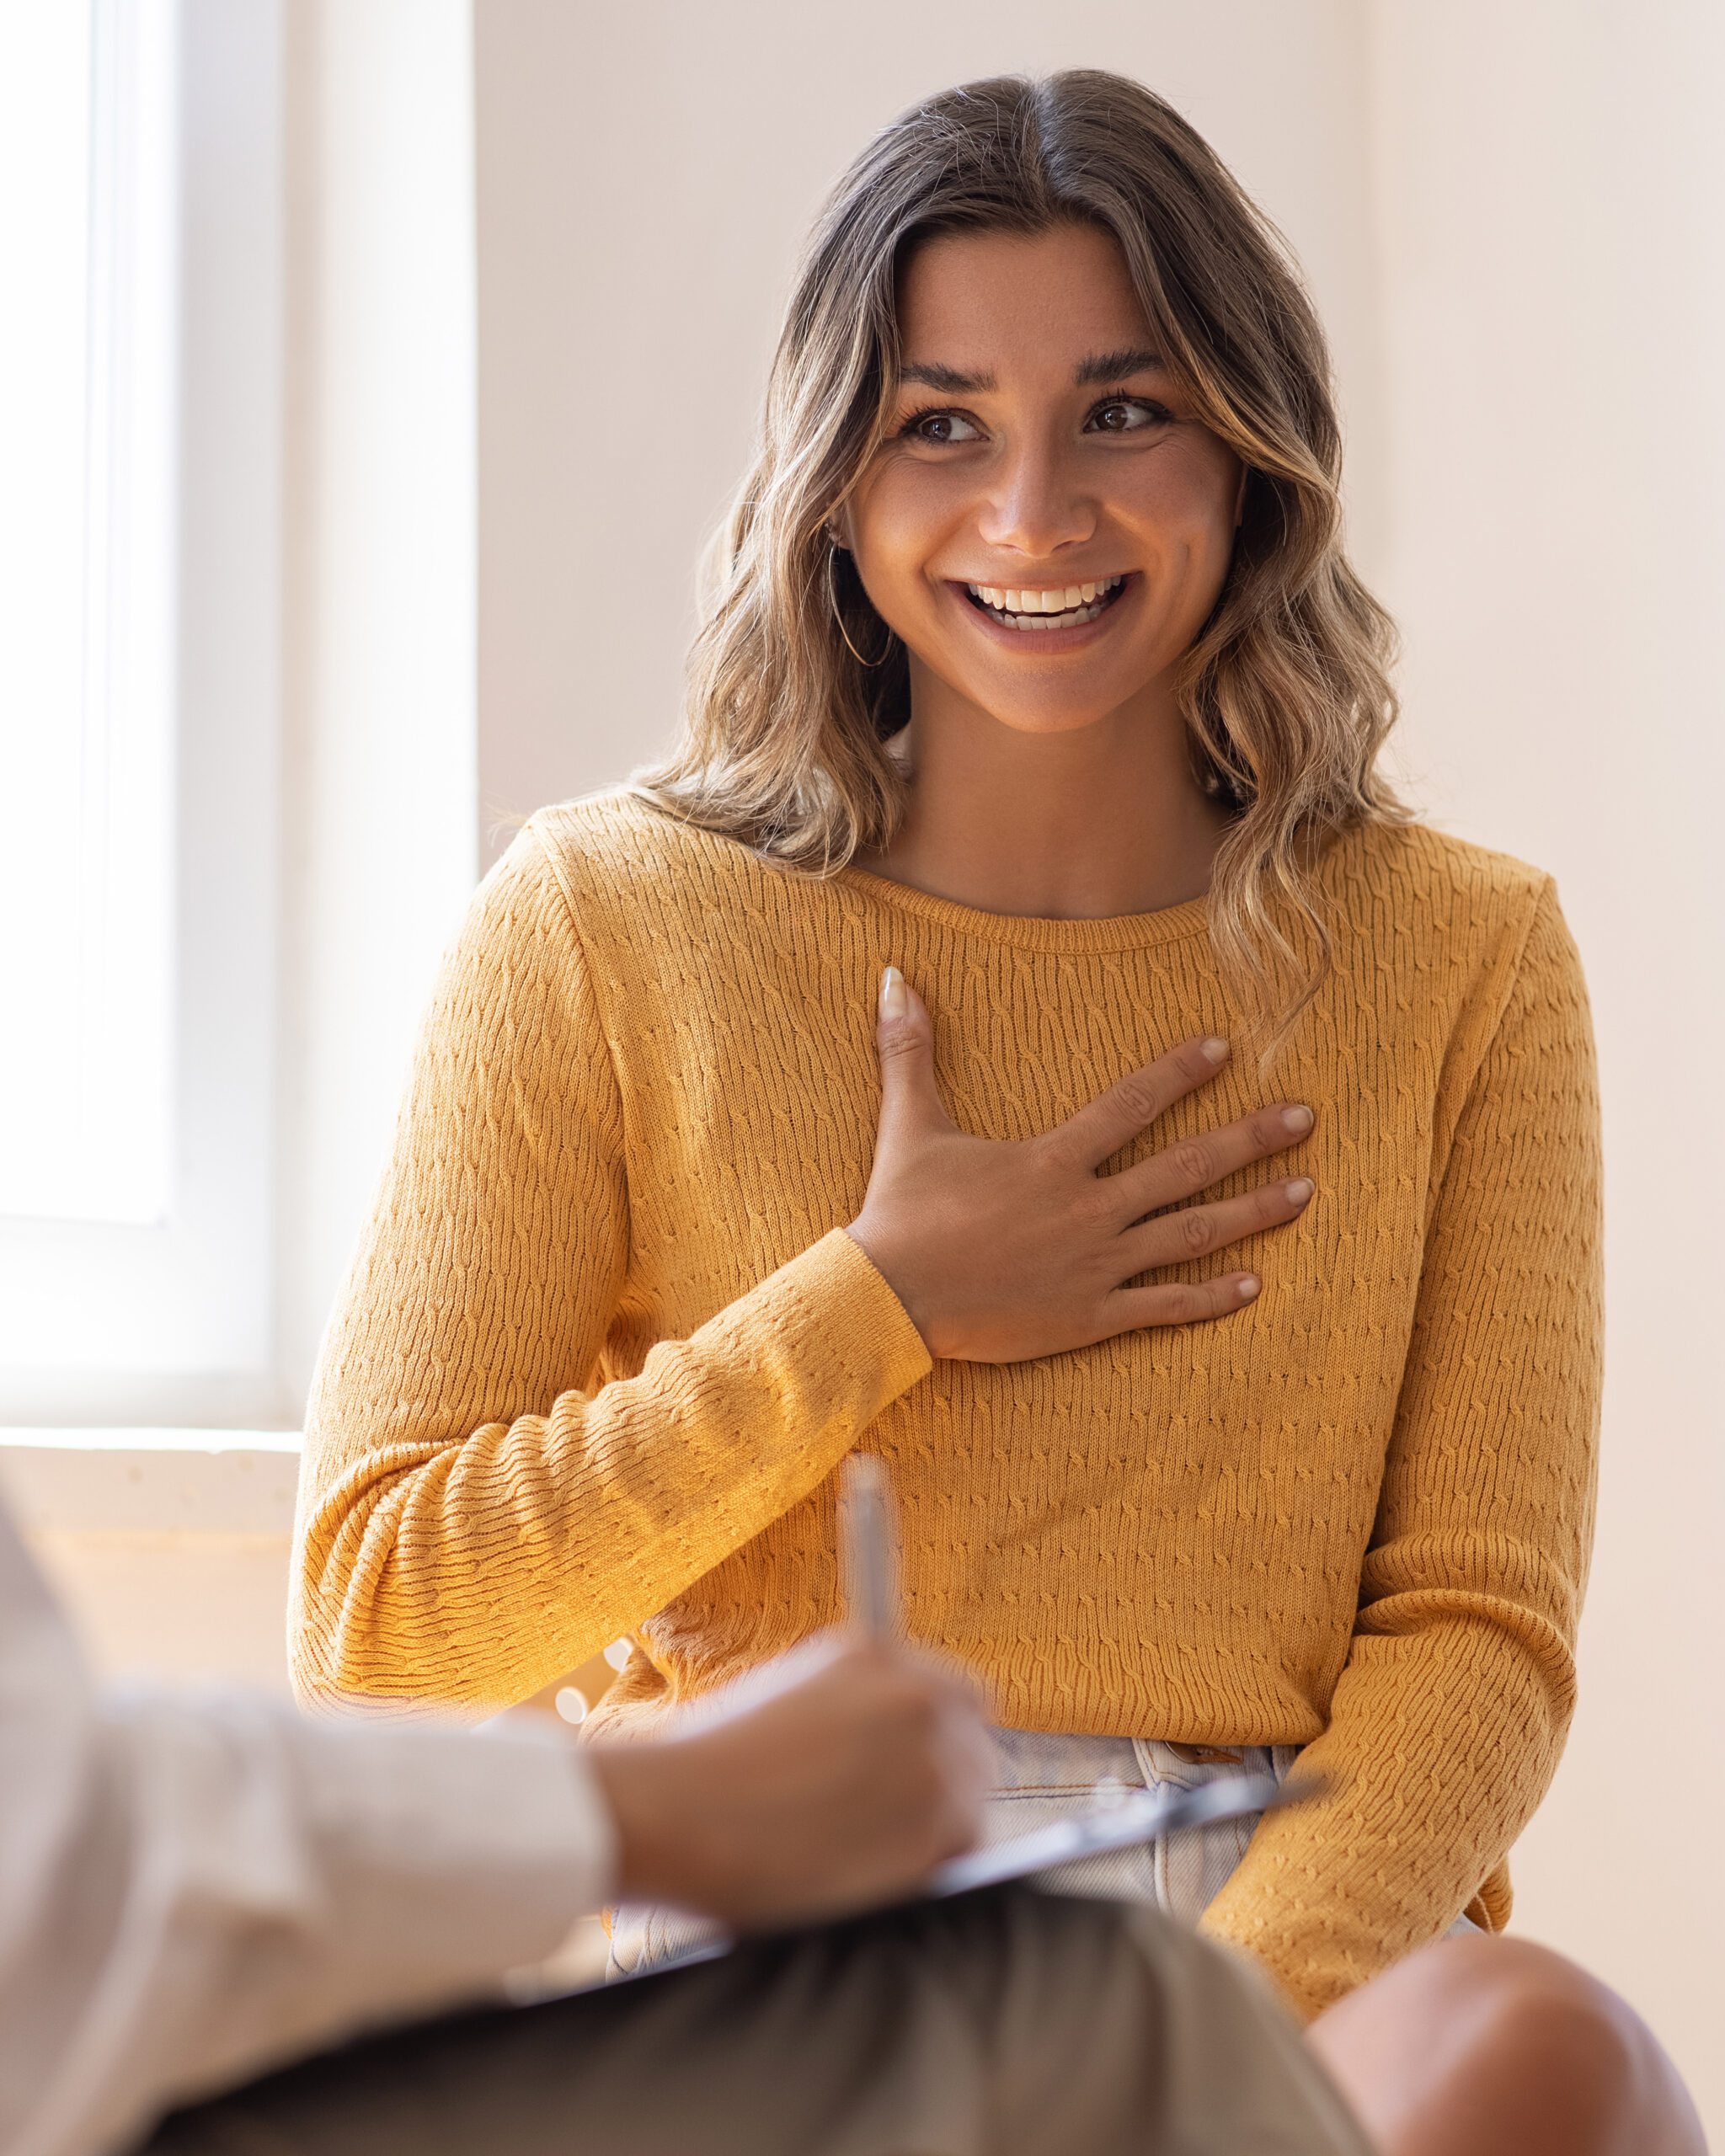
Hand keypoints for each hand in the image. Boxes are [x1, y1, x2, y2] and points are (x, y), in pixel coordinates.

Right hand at [583, 1633, 991, 1929]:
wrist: (673, 1811)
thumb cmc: (707, 1762)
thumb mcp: (790, 1695)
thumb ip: (855, 1706)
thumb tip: (890, 1745)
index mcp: (878, 1652)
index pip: (960, 1694)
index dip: (939, 1735)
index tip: (917, 1768)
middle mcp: (917, 1698)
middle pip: (974, 1750)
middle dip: (940, 1785)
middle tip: (886, 1824)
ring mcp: (930, 1766)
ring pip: (967, 1810)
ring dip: (931, 1833)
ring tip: (859, 1853)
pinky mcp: (928, 1838)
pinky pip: (952, 1861)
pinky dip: (920, 1875)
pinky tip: (862, 1876)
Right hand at [846, 967, 1315, 1361]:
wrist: (889, 1301)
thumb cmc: (899, 1215)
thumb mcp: (908, 1126)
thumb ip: (909, 1051)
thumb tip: (892, 978)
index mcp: (1051, 1161)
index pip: (1131, 1105)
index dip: (1179, 1074)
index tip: (1224, 1050)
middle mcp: (1087, 1210)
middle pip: (1186, 1167)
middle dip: (1251, 1138)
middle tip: (1305, 1118)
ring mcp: (1095, 1266)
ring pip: (1191, 1234)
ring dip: (1253, 1212)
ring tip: (1306, 1192)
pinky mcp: (1089, 1316)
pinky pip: (1163, 1305)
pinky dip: (1210, 1297)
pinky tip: (1254, 1285)